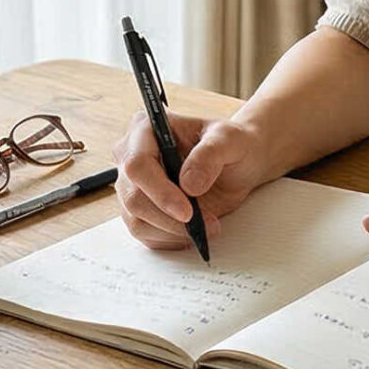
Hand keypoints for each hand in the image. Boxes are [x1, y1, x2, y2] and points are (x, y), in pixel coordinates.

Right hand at [112, 111, 271, 250]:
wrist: (237, 162)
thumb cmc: (230, 144)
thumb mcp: (229, 139)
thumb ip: (210, 155)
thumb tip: (189, 184)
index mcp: (145, 130)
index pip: (137, 165)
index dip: (159, 191)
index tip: (187, 211)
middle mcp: (131, 157)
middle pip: (133, 198)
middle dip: (170, 218)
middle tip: (207, 224)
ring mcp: (133, 186)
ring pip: (137, 221)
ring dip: (173, 232)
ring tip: (208, 227)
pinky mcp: (141, 210)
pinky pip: (145, 234)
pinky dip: (171, 239)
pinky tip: (194, 232)